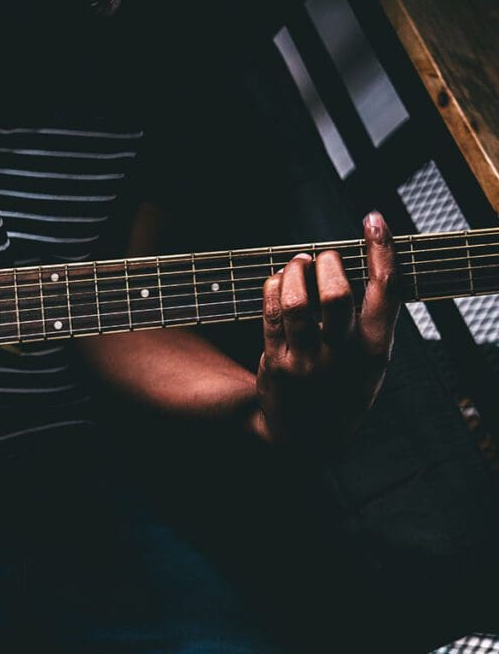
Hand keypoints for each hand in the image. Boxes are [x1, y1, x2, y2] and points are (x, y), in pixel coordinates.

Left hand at [255, 212, 401, 451]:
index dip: (381, 251)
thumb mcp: (370, 362)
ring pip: (297, 301)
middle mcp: (343, 356)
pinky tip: (279, 280)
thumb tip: (359, 262)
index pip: (387, 292)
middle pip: (338, 295)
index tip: (373, 221)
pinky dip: (274, 286)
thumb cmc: (341, 386)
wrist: (306, 437)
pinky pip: (271, 312)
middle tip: (324, 256)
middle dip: (329, 263)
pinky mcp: (275, 361)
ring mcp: (306, 361)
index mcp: (376, 351)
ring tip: (299, 263)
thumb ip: (370, 321)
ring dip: (296, 271)